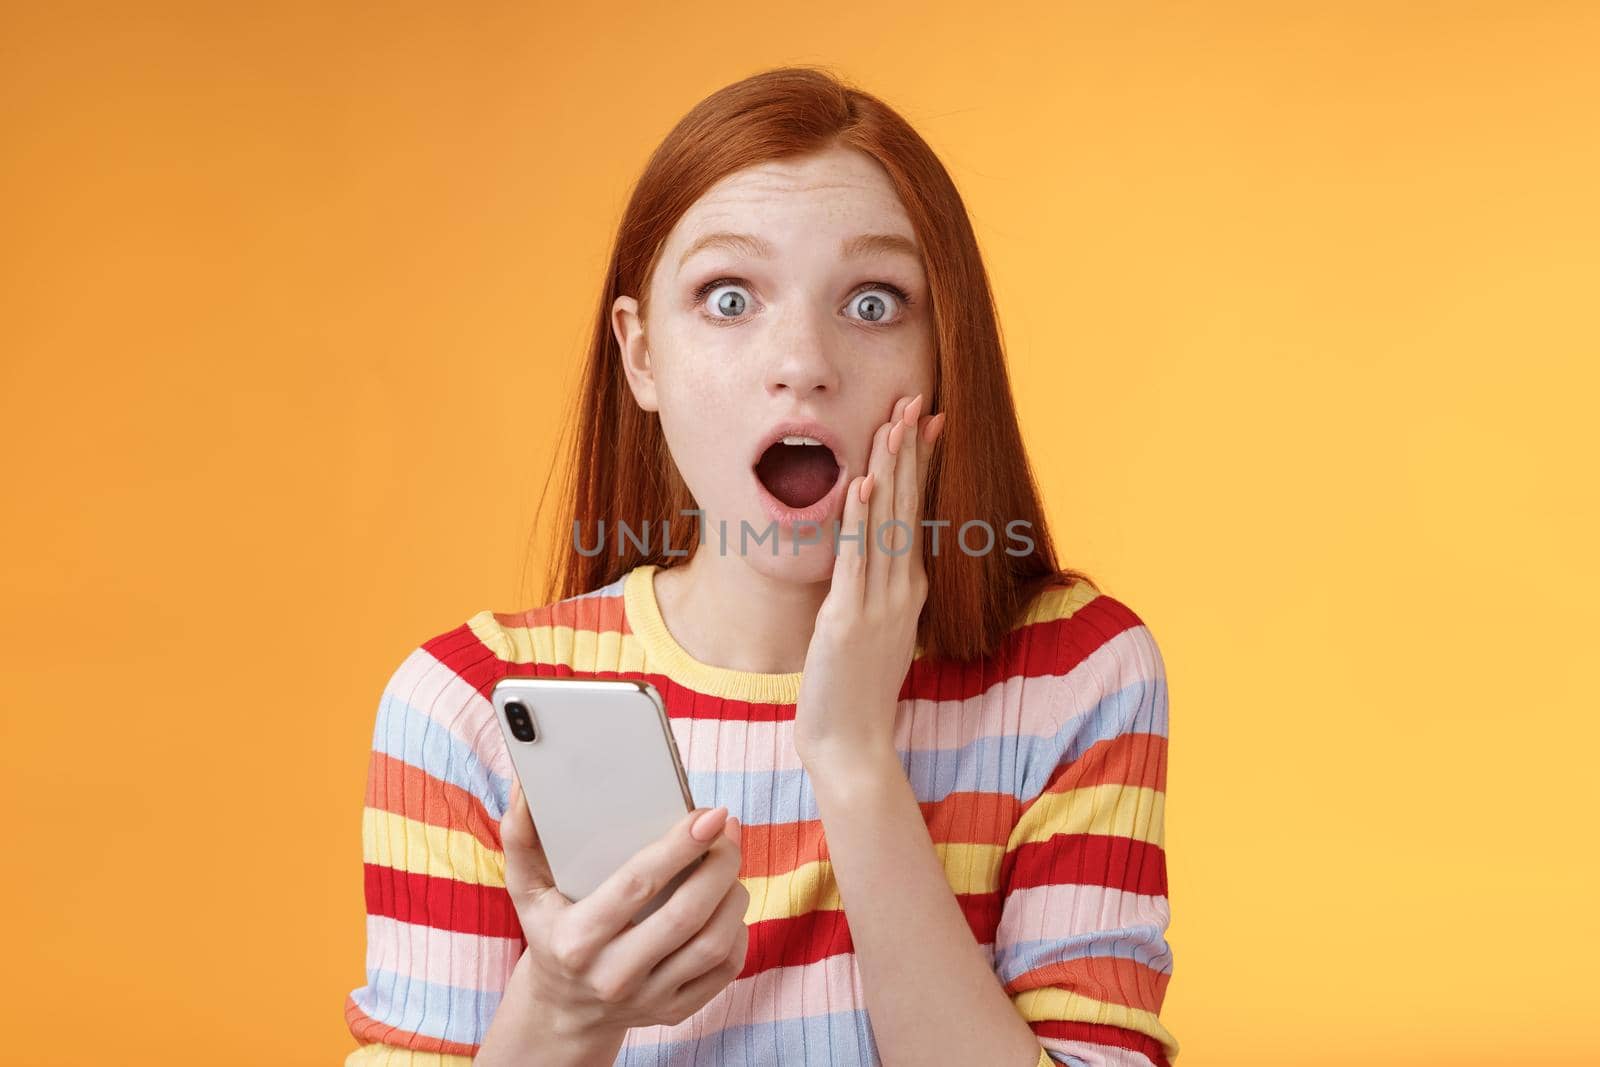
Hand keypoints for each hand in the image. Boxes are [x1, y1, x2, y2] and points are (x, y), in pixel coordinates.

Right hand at [495, 780, 750, 1038]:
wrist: (562, 1010)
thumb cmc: (550, 931)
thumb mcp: (526, 889)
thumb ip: (521, 836)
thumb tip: (526, 786)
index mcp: (576, 940)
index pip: (637, 886)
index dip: (679, 847)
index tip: (708, 814)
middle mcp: (612, 975)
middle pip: (685, 916)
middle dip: (719, 865)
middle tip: (727, 829)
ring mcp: (648, 998)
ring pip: (713, 944)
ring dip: (734, 894)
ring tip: (730, 860)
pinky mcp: (675, 1012)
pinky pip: (725, 970)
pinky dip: (737, 930)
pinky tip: (728, 902)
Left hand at [793, 392, 947, 771]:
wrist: (852, 745)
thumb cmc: (856, 689)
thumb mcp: (875, 628)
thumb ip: (878, 589)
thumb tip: (877, 553)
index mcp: (909, 588)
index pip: (917, 511)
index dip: (919, 463)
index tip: (924, 419)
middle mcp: (902, 590)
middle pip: (907, 506)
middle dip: (908, 450)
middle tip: (914, 399)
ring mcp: (879, 604)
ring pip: (888, 524)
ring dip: (890, 470)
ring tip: (894, 423)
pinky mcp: (847, 620)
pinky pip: (858, 561)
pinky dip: (862, 521)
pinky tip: (866, 485)